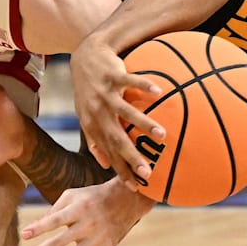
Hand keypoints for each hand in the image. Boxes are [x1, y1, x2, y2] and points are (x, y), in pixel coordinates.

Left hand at [19, 176, 155, 245]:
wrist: (126, 200)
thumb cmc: (93, 197)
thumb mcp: (73, 195)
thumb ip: (54, 210)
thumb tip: (35, 226)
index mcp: (79, 208)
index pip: (55, 220)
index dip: (40, 227)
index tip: (24, 235)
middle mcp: (88, 224)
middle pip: (61, 241)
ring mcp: (98, 239)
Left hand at [69, 35, 163, 187]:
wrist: (84, 59)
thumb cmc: (88, 90)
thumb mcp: (86, 116)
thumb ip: (94, 140)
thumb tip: (104, 165)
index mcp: (92, 124)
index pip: (108, 152)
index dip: (120, 169)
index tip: (135, 186)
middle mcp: (97, 111)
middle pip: (116, 138)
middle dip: (131, 156)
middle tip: (148, 172)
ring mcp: (104, 93)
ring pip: (125, 111)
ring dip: (143, 123)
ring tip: (162, 135)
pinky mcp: (112, 75)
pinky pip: (130, 82)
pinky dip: (144, 86)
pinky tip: (159, 92)